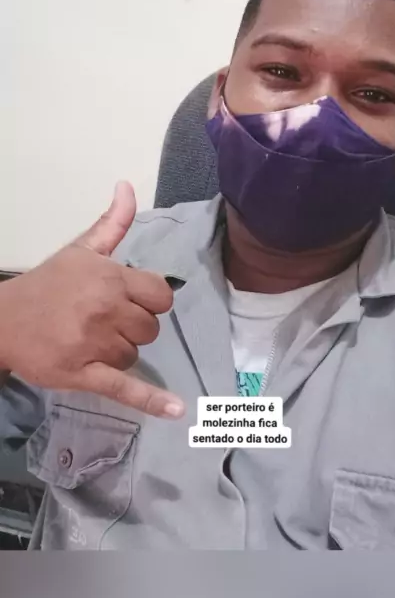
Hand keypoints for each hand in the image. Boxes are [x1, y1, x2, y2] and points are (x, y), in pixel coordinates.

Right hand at [0, 182, 183, 418]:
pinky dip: (151, 401)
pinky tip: (174, 411)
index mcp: (110, 278)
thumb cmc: (47, 285)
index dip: (149, 301)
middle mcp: (106, 308)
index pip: (161, 295)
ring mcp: (94, 343)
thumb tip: (127, 186)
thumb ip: (112, 223)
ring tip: (90, 341)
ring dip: (119, 352)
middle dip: (133, 327)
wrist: (2, 319)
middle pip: (151, 328)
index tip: (128, 302)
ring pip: (135, 355)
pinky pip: (125, 388)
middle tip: (103, 322)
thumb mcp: (80, 250)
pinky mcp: (83, 373)